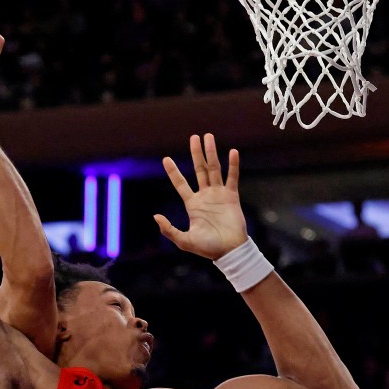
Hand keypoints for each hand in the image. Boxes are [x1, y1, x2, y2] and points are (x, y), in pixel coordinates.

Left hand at [154, 133, 247, 260]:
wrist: (229, 251)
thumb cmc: (207, 248)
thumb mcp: (184, 241)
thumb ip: (169, 230)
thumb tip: (155, 216)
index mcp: (192, 204)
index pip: (180, 183)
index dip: (173, 171)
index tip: (165, 158)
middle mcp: (205, 196)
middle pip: (199, 169)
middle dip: (196, 154)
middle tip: (194, 137)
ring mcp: (219, 194)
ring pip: (214, 169)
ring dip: (211, 153)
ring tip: (208, 137)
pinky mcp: (232, 197)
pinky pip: (232, 177)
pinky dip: (233, 165)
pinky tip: (232, 152)